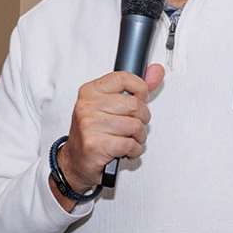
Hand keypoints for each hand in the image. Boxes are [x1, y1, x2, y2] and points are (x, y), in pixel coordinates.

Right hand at [53, 64, 165, 207]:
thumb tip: (156, 71)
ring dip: (139, 137)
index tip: (142, 98)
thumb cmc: (93, 133)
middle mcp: (87, 106)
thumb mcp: (109, 106)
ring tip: (129, 139)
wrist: (75, 161)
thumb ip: (135, 88)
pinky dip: (134, 151)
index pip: (123, 78)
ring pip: (135, 126)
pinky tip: (125, 150)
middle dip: (142, 119)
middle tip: (134, 126)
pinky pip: (130, 145)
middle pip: (134, 105)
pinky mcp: (96, 145)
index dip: (140, 88)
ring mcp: (90, 125)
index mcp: (90, 91)